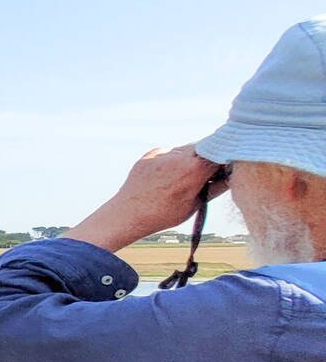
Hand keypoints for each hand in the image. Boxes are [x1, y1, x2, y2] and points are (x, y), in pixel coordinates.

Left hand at [63, 145, 226, 251]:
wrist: (128, 214)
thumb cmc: (164, 214)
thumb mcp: (196, 204)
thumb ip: (217, 187)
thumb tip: (233, 177)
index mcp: (195, 169)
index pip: (222, 152)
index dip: (227, 158)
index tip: (229, 166)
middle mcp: (179, 157)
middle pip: (205, 147)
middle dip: (210, 156)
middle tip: (209, 172)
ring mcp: (163, 154)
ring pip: (186, 149)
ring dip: (191, 158)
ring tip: (184, 178)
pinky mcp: (150, 154)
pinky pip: (168, 153)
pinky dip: (173, 161)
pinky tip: (167, 177)